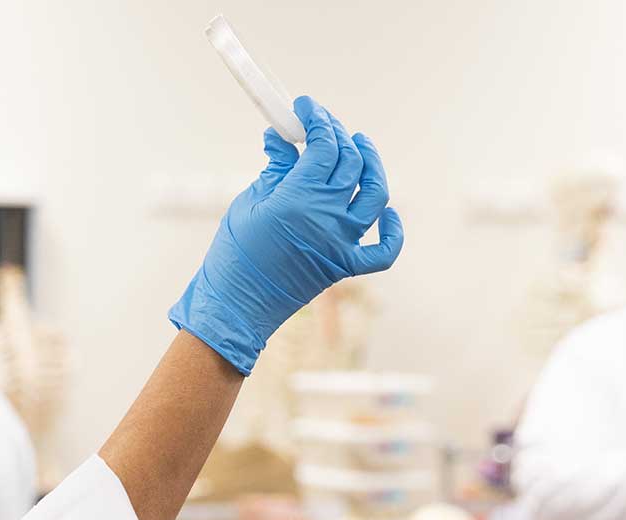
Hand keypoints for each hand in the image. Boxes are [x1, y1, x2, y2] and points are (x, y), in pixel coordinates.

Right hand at [170, 96, 404, 373]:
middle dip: (338, 136)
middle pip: (349, 163)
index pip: (323, 146)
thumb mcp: (249, 204)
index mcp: (299, 198)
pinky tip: (388, 213)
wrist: (234, 306)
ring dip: (371, 165)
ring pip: (373, 194)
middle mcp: (328, 217)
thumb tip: (281, 139)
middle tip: (324, 125)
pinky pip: (383, 249)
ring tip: (361, 146)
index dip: (317, 120)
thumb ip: (274, 170)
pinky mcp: (344, 265)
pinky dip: (392, 231)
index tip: (306, 106)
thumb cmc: (233, 256)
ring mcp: (341, 242)